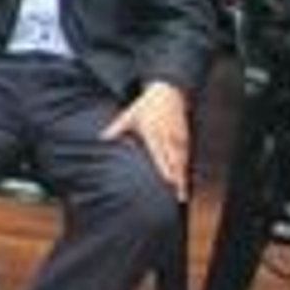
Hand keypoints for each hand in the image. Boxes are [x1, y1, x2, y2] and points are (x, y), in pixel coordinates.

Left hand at [100, 81, 190, 201]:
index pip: (160, 153)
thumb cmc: (145, 107)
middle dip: (177, 178)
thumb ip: (116, 128)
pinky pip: (187, 156)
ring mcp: (178, 137)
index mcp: (153, 132)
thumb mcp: (129, 115)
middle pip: (174, 161)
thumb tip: (101, 137)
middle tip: (178, 195)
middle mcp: (168, 136)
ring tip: (181, 195)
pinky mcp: (185, 137)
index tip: (168, 180)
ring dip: (183, 178)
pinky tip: (185, 183)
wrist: (166, 94)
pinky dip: (187, 169)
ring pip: (182, 161)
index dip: (165, 167)